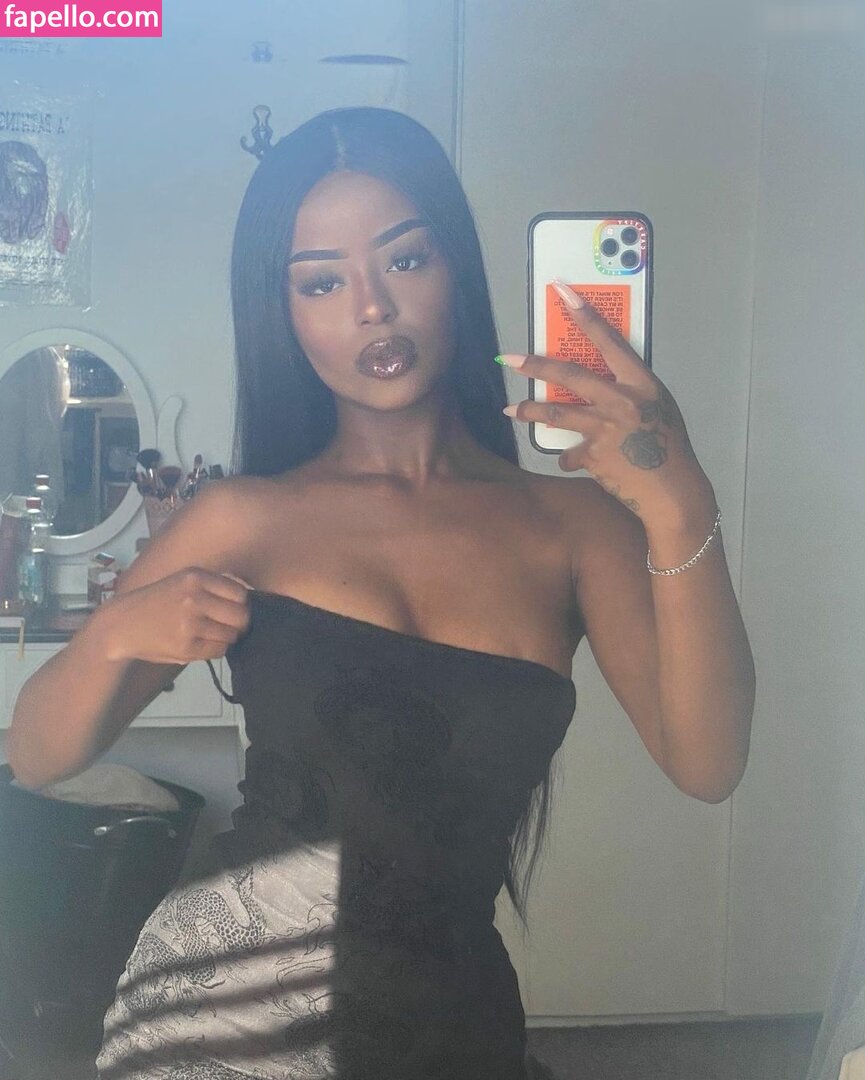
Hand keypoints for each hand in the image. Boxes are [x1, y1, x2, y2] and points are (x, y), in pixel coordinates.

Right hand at [101, 567, 251, 664]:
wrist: (121, 624)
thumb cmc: (154, 602)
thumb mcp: (182, 582)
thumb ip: (211, 587)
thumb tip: (246, 599)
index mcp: (196, 577)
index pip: (240, 593)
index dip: (241, 604)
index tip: (234, 610)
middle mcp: (195, 597)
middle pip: (241, 616)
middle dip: (239, 623)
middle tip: (228, 626)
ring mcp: (191, 623)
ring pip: (231, 635)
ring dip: (226, 638)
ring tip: (210, 635)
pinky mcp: (186, 647)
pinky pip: (218, 650)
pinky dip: (215, 649)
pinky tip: (201, 644)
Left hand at [499, 281, 712, 521]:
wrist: (673, 490)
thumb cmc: (670, 447)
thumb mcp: (659, 408)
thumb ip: (630, 392)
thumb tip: (600, 385)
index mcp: (642, 383)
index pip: (609, 341)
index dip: (585, 316)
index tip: (564, 294)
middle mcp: (622, 401)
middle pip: (570, 375)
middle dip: (535, 365)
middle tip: (508, 359)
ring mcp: (605, 428)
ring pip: (556, 413)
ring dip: (530, 410)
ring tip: (511, 410)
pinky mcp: (594, 455)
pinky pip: (570, 453)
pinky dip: (570, 458)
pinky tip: (573, 462)